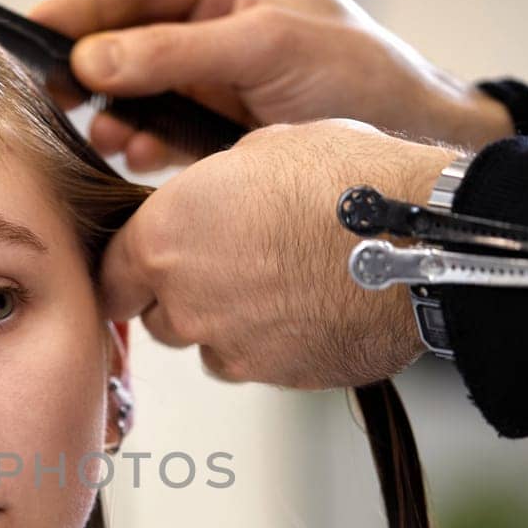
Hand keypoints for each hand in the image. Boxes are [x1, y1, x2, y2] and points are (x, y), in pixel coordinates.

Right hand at [27, 0, 512, 169]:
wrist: (406, 157)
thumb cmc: (361, 79)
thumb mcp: (270, 48)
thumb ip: (179, 51)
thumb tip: (92, 57)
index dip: (80, 6)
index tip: (32, 32)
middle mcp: (213, 24)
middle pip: (125, 39)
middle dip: (87, 69)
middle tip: (49, 97)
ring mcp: (211, 81)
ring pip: (135, 92)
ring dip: (112, 116)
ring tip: (104, 138)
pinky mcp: (213, 133)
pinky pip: (156, 134)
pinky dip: (138, 147)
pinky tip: (132, 159)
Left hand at [99, 119, 463, 389]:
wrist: (417, 239)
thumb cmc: (343, 180)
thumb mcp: (261, 149)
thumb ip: (210, 190)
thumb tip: (209, 198)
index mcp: (163, 238)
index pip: (109, 276)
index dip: (128, 271)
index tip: (144, 267)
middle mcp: (183, 302)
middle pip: (157, 314)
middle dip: (181, 295)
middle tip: (230, 263)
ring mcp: (228, 346)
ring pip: (206, 343)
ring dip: (227, 322)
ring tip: (279, 284)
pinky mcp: (275, 377)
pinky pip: (256, 363)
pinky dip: (272, 344)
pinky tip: (308, 309)